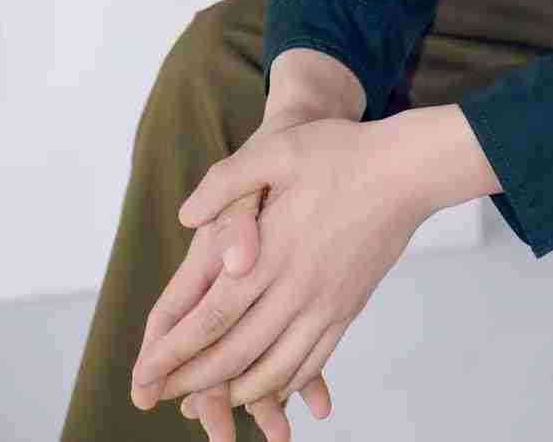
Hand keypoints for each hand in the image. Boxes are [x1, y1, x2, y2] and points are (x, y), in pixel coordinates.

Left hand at [129, 112, 424, 413]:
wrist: (407, 170)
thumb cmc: (343, 154)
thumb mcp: (278, 150)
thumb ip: (227, 182)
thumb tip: (186, 215)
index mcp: (272, 252)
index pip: (212, 316)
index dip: (175, 350)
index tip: (145, 373)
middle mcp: (297, 288)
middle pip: (236, 353)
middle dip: (193, 381)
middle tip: (160, 396)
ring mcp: (326, 303)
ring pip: (274, 368)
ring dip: (235, 391)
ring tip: (206, 401)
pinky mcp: (348, 308)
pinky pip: (311, 361)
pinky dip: (282, 383)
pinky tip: (266, 388)